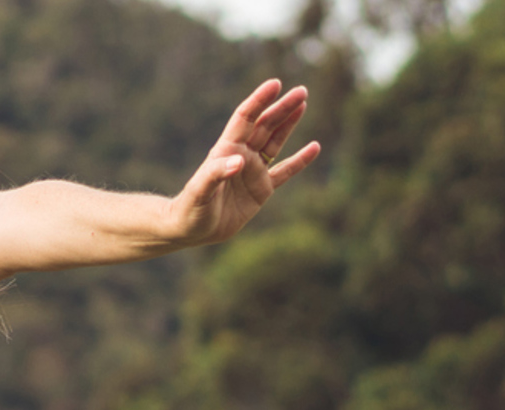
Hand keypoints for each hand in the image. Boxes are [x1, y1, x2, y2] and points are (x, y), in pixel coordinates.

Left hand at [170, 79, 322, 245]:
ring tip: (303, 104)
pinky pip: (285, 171)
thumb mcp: (199, 192)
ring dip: (289, 123)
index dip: (259, 101)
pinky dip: (300, 160)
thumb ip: (216, 174)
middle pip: (264, 125)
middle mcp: (241, 156)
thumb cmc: (189, 209)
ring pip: (275, 141)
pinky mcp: (261, 189)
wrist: (190, 230)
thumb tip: (240, 161)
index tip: (275, 84)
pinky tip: (314, 147)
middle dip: (282, 107)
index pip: (245, 119)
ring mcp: (252, 172)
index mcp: (225, 151)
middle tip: (301, 91)